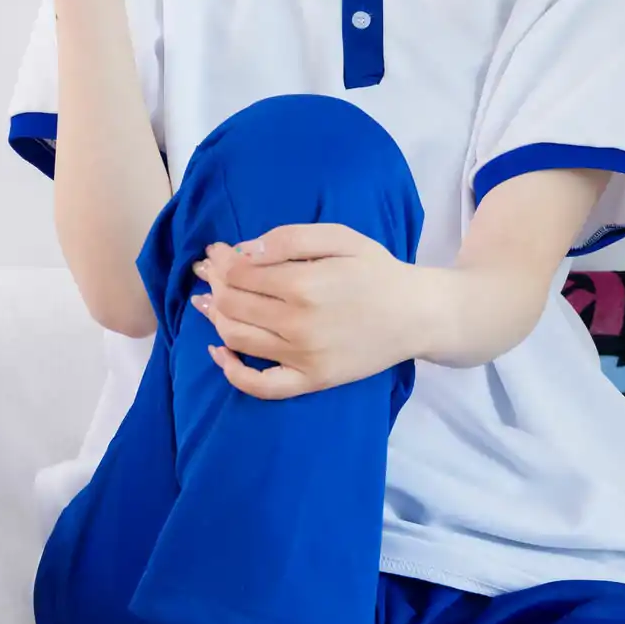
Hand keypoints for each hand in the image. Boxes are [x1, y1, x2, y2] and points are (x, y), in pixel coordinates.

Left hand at [187, 224, 428, 397]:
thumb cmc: (378, 270)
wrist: (416, 315)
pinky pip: (261, 386)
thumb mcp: (341, 237)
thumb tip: (244, 252)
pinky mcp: (311, 381)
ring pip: (238, 338)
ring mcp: (303, 357)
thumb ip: (290, 238)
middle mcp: (298, 324)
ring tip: (207, 300)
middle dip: (213, 283)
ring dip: (214, 317)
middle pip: (232, 304)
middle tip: (208, 271)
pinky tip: (218, 352)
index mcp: (304, 284)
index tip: (216, 251)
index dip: (221, 260)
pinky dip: (232, 372)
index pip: (239, 274)